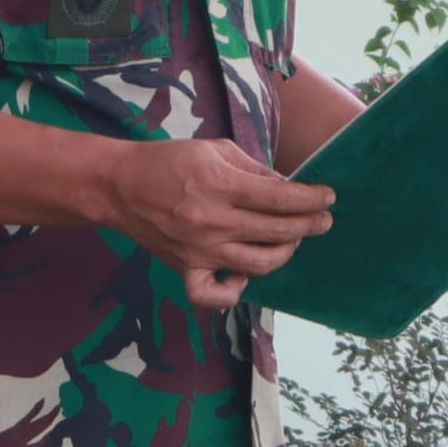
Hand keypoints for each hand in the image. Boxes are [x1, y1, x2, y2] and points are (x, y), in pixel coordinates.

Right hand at [106, 137, 333, 311]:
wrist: (119, 186)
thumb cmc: (169, 162)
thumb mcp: (216, 150)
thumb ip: (255, 169)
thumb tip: (289, 187)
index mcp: (218, 185)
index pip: (280, 198)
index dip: (311, 199)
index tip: (328, 197)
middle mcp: (211, 221)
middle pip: (276, 231)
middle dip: (309, 225)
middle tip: (323, 220)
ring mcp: (198, 250)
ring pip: (258, 264)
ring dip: (285, 252)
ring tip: (293, 239)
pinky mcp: (185, 268)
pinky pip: (212, 295)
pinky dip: (233, 291)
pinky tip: (243, 274)